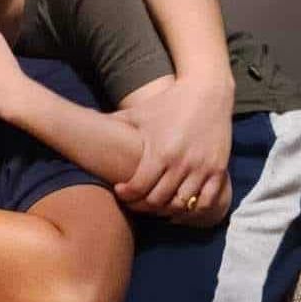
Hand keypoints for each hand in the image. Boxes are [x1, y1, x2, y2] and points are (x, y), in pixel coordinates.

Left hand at [110, 76, 234, 225]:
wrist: (207, 92)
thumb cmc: (168, 103)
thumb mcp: (138, 113)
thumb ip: (113, 123)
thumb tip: (82, 124)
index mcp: (159, 152)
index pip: (139, 188)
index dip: (127, 195)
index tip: (120, 191)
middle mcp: (181, 164)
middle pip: (158, 201)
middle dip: (144, 205)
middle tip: (136, 201)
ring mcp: (201, 169)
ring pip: (182, 205)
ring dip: (167, 209)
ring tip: (157, 204)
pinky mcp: (218, 170)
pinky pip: (206, 202)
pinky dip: (192, 209)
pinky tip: (181, 204)